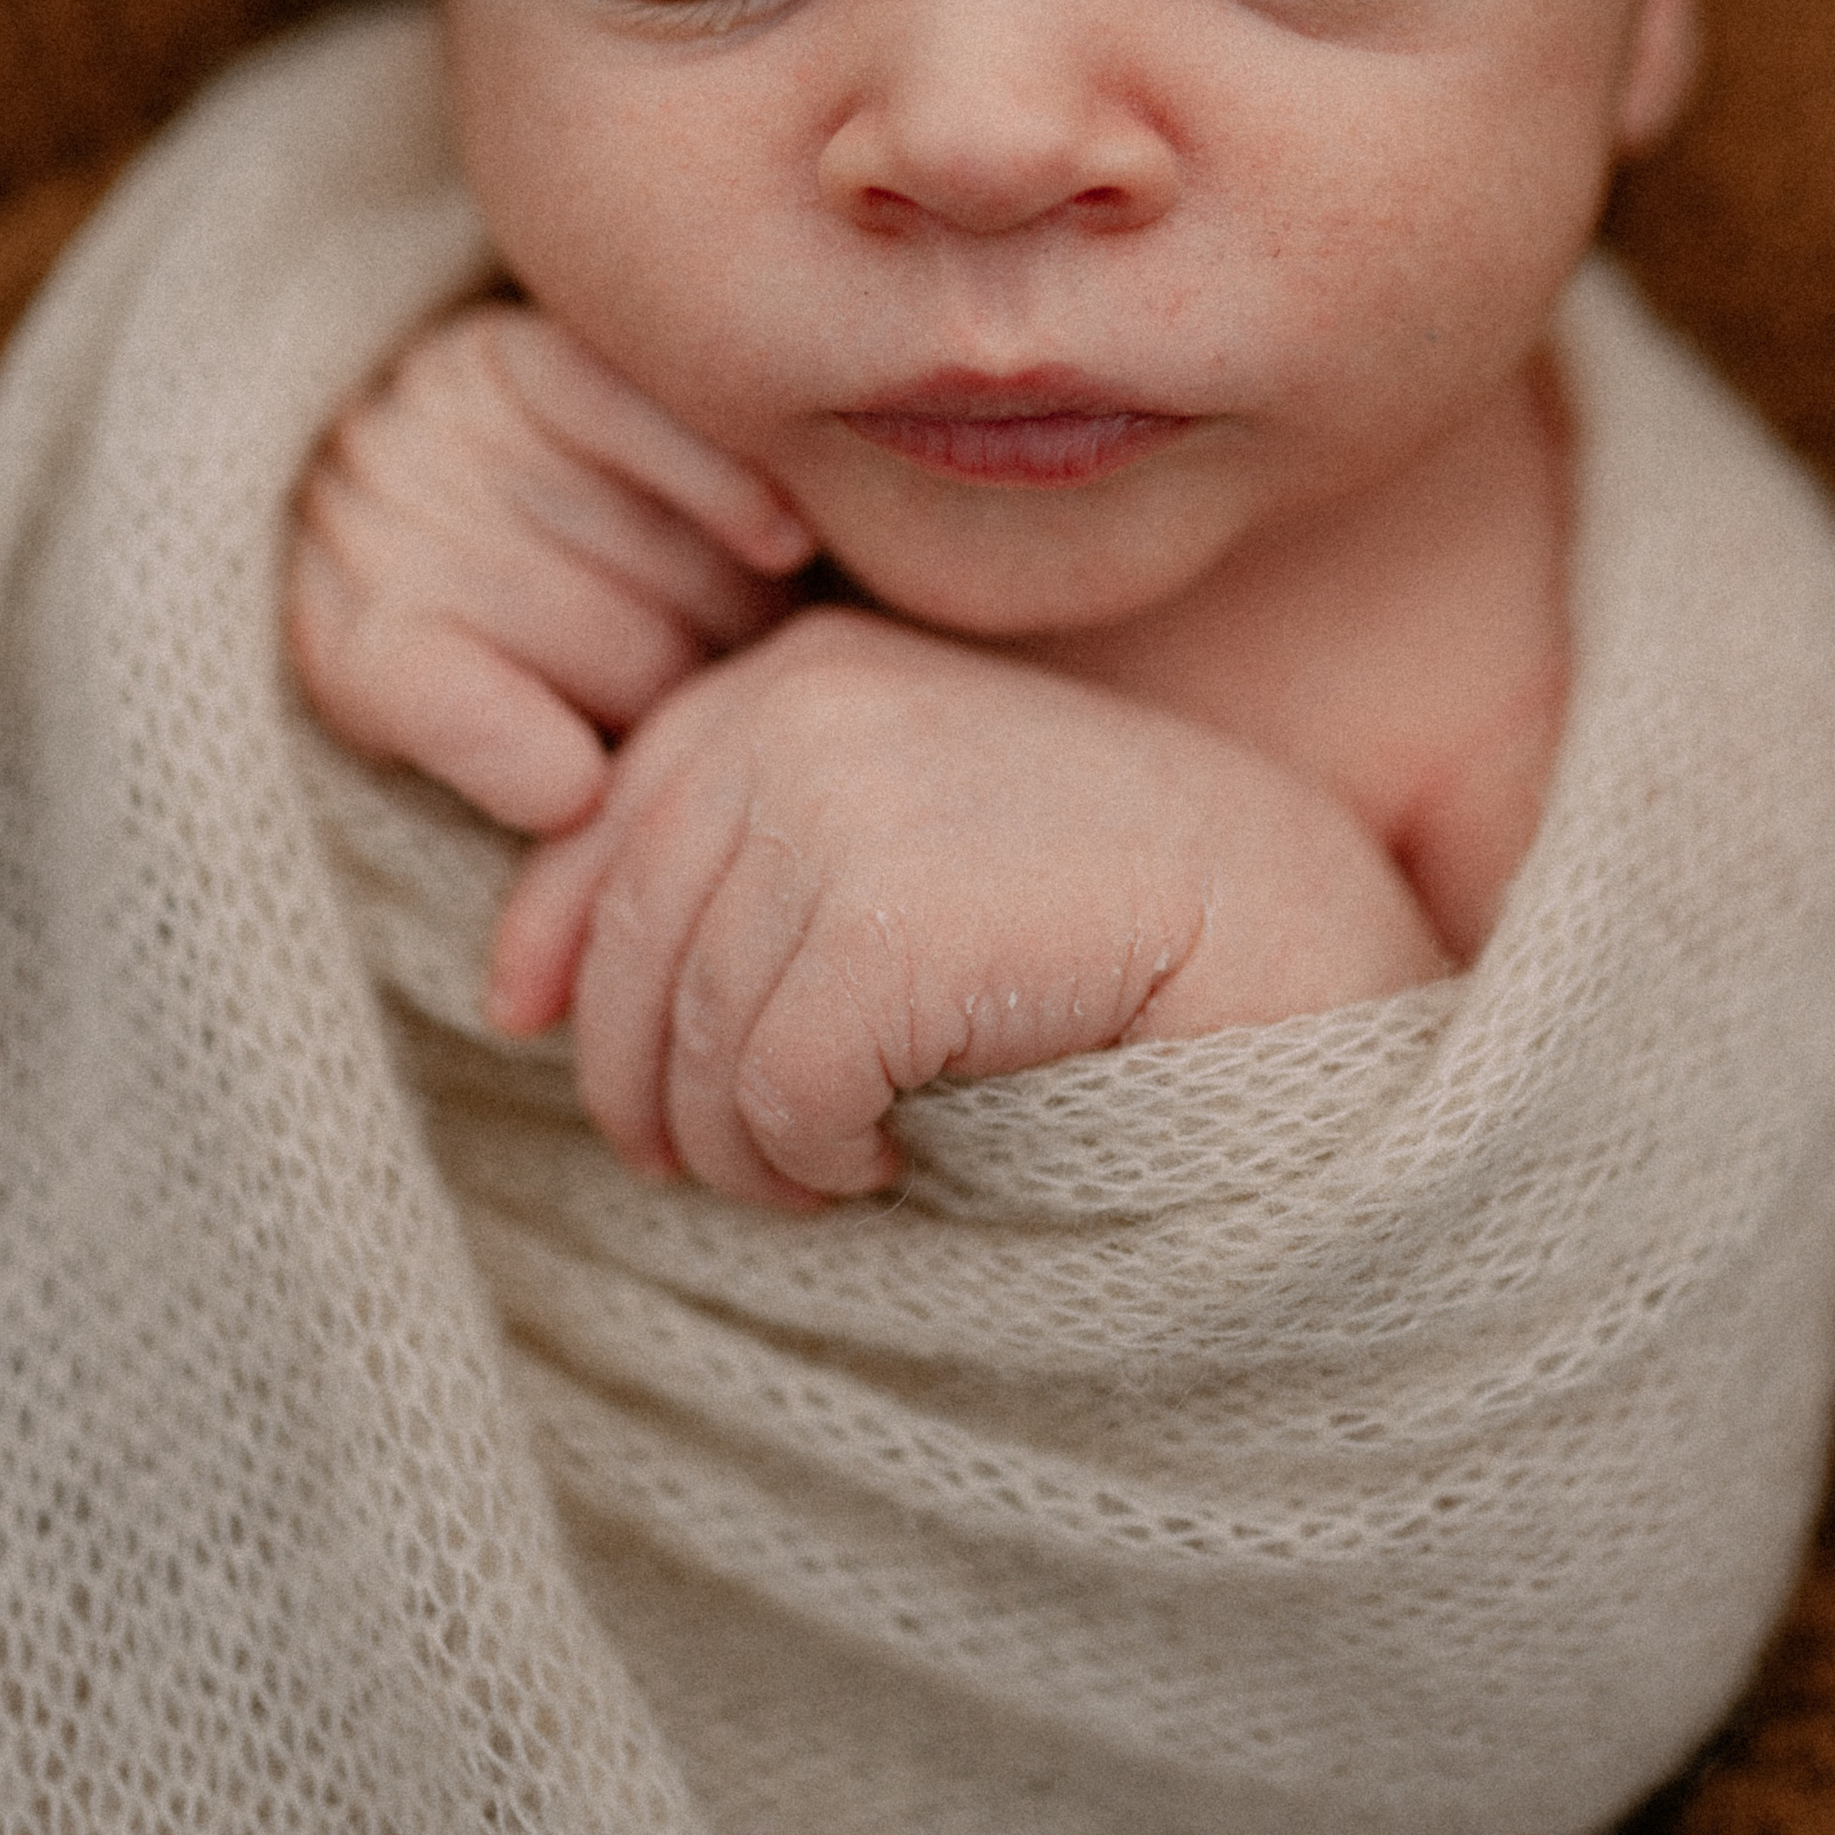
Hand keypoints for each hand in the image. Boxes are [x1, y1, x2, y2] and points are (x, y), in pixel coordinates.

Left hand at [288, 300, 815, 834]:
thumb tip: (577, 795)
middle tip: (731, 715)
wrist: (416, 467)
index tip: (579, 792)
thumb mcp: (466, 734)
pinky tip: (784, 543)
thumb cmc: (477, 646)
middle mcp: (379, 516)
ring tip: (759, 641)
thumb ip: (515, 766)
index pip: (429, 697)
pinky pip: (646, 423)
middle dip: (682, 694)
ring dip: (732, 611)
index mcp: (353, 639)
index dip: (508, 753)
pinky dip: (727, 490)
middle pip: (591, 636)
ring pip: (646, 548)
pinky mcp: (525, 352)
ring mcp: (449, 425)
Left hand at [487, 606, 1449, 1205]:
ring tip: (849, 1170)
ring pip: (692, 1043)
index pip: (605, 824)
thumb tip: (520, 994)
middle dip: (662, 1093)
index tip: (599, 1062)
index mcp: (808, 664)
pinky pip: (775, 1097)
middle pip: (628, 949)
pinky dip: (822, 1166)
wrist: (1314, 943)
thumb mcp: (911, 850)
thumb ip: (744, 869)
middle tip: (765, 1168)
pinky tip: (911, 1159)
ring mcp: (850, 798)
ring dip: (749, 1153)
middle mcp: (806, 705)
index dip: (574, 960)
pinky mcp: (896, 915)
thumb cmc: (1115, 919)